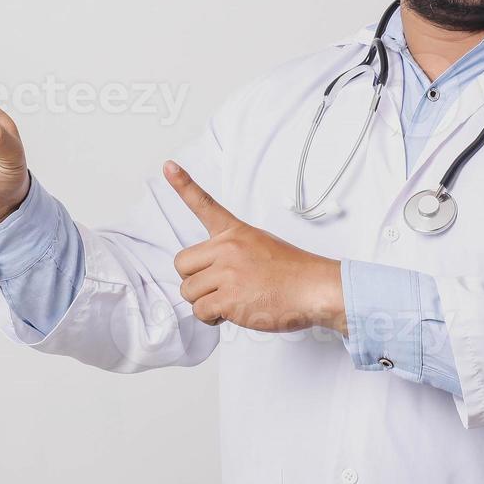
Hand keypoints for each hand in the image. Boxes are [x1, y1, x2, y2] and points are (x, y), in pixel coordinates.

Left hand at [165, 160, 345, 333]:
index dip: (183, 184)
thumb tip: (211, 273)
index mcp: (235, 233)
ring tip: (233, 300)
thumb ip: (232, 251)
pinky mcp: (229, 298)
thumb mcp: (261, 245)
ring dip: (205, 302)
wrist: (314, 290)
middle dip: (195, 280)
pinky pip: (201, 310)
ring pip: (188, 291)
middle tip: (218, 287)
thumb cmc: (293, 273)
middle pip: (182, 265)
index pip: (205, 205)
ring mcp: (227, 272)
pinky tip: (234, 312)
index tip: (168, 166)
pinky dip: (213, 317)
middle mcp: (228, 248)